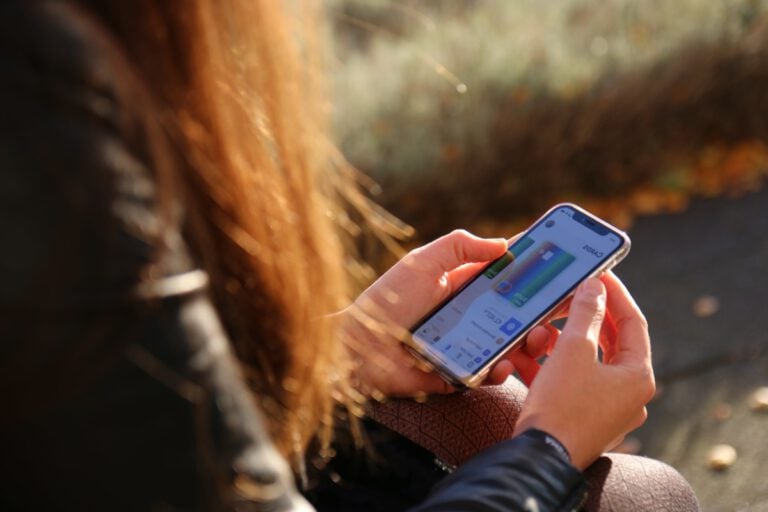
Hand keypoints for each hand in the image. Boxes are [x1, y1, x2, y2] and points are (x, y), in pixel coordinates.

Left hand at [343, 229, 542, 397]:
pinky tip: (504, 364)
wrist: (358, 346)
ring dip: (533, 342)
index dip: (535, 273)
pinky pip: (490, 373)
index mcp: (465, 286)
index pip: (508, 277)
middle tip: (562, 311)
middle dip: (545, 311)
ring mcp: (468, 345)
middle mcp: (471, 315)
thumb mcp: (423, 262)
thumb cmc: (387, 300)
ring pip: (513, 344)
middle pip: (519, 312)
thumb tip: (504, 243)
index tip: (565, 268)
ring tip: (540, 339)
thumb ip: (461, 246)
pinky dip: (502, 370)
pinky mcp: (460, 374)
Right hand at [513, 273, 654, 469]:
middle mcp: (627, 394)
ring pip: (584, 362)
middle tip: (563, 296)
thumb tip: (595, 286)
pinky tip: (523, 356)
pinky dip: (548, 367)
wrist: (538, 458)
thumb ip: (586, 312)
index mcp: (637, 376)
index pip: (632, 322)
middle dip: (578, 319)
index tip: (597, 272)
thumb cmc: (561, 405)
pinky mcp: (580, 418)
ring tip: (535, 332)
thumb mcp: (573, 349)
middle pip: (606, 342)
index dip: (614, 293)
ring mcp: (605, 409)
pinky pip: (568, 382)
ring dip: (557, 343)